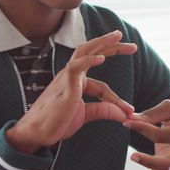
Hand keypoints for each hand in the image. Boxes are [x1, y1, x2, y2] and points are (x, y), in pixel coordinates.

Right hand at [6, 31, 136, 152]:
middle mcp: (72, 76)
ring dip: (102, 43)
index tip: (130, 111)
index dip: (117, 99)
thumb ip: (104, 111)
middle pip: (93, 53)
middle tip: (133, 45)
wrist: (36, 133)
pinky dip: (88, 61)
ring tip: (118, 37)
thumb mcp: (86, 115)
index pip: (102, 86)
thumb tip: (125, 114)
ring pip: (84, 52)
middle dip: (112, 47)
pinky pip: (75, 68)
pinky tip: (101, 58)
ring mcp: (67, 78)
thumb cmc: (56, 122)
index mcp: (77, 83)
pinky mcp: (64, 86)